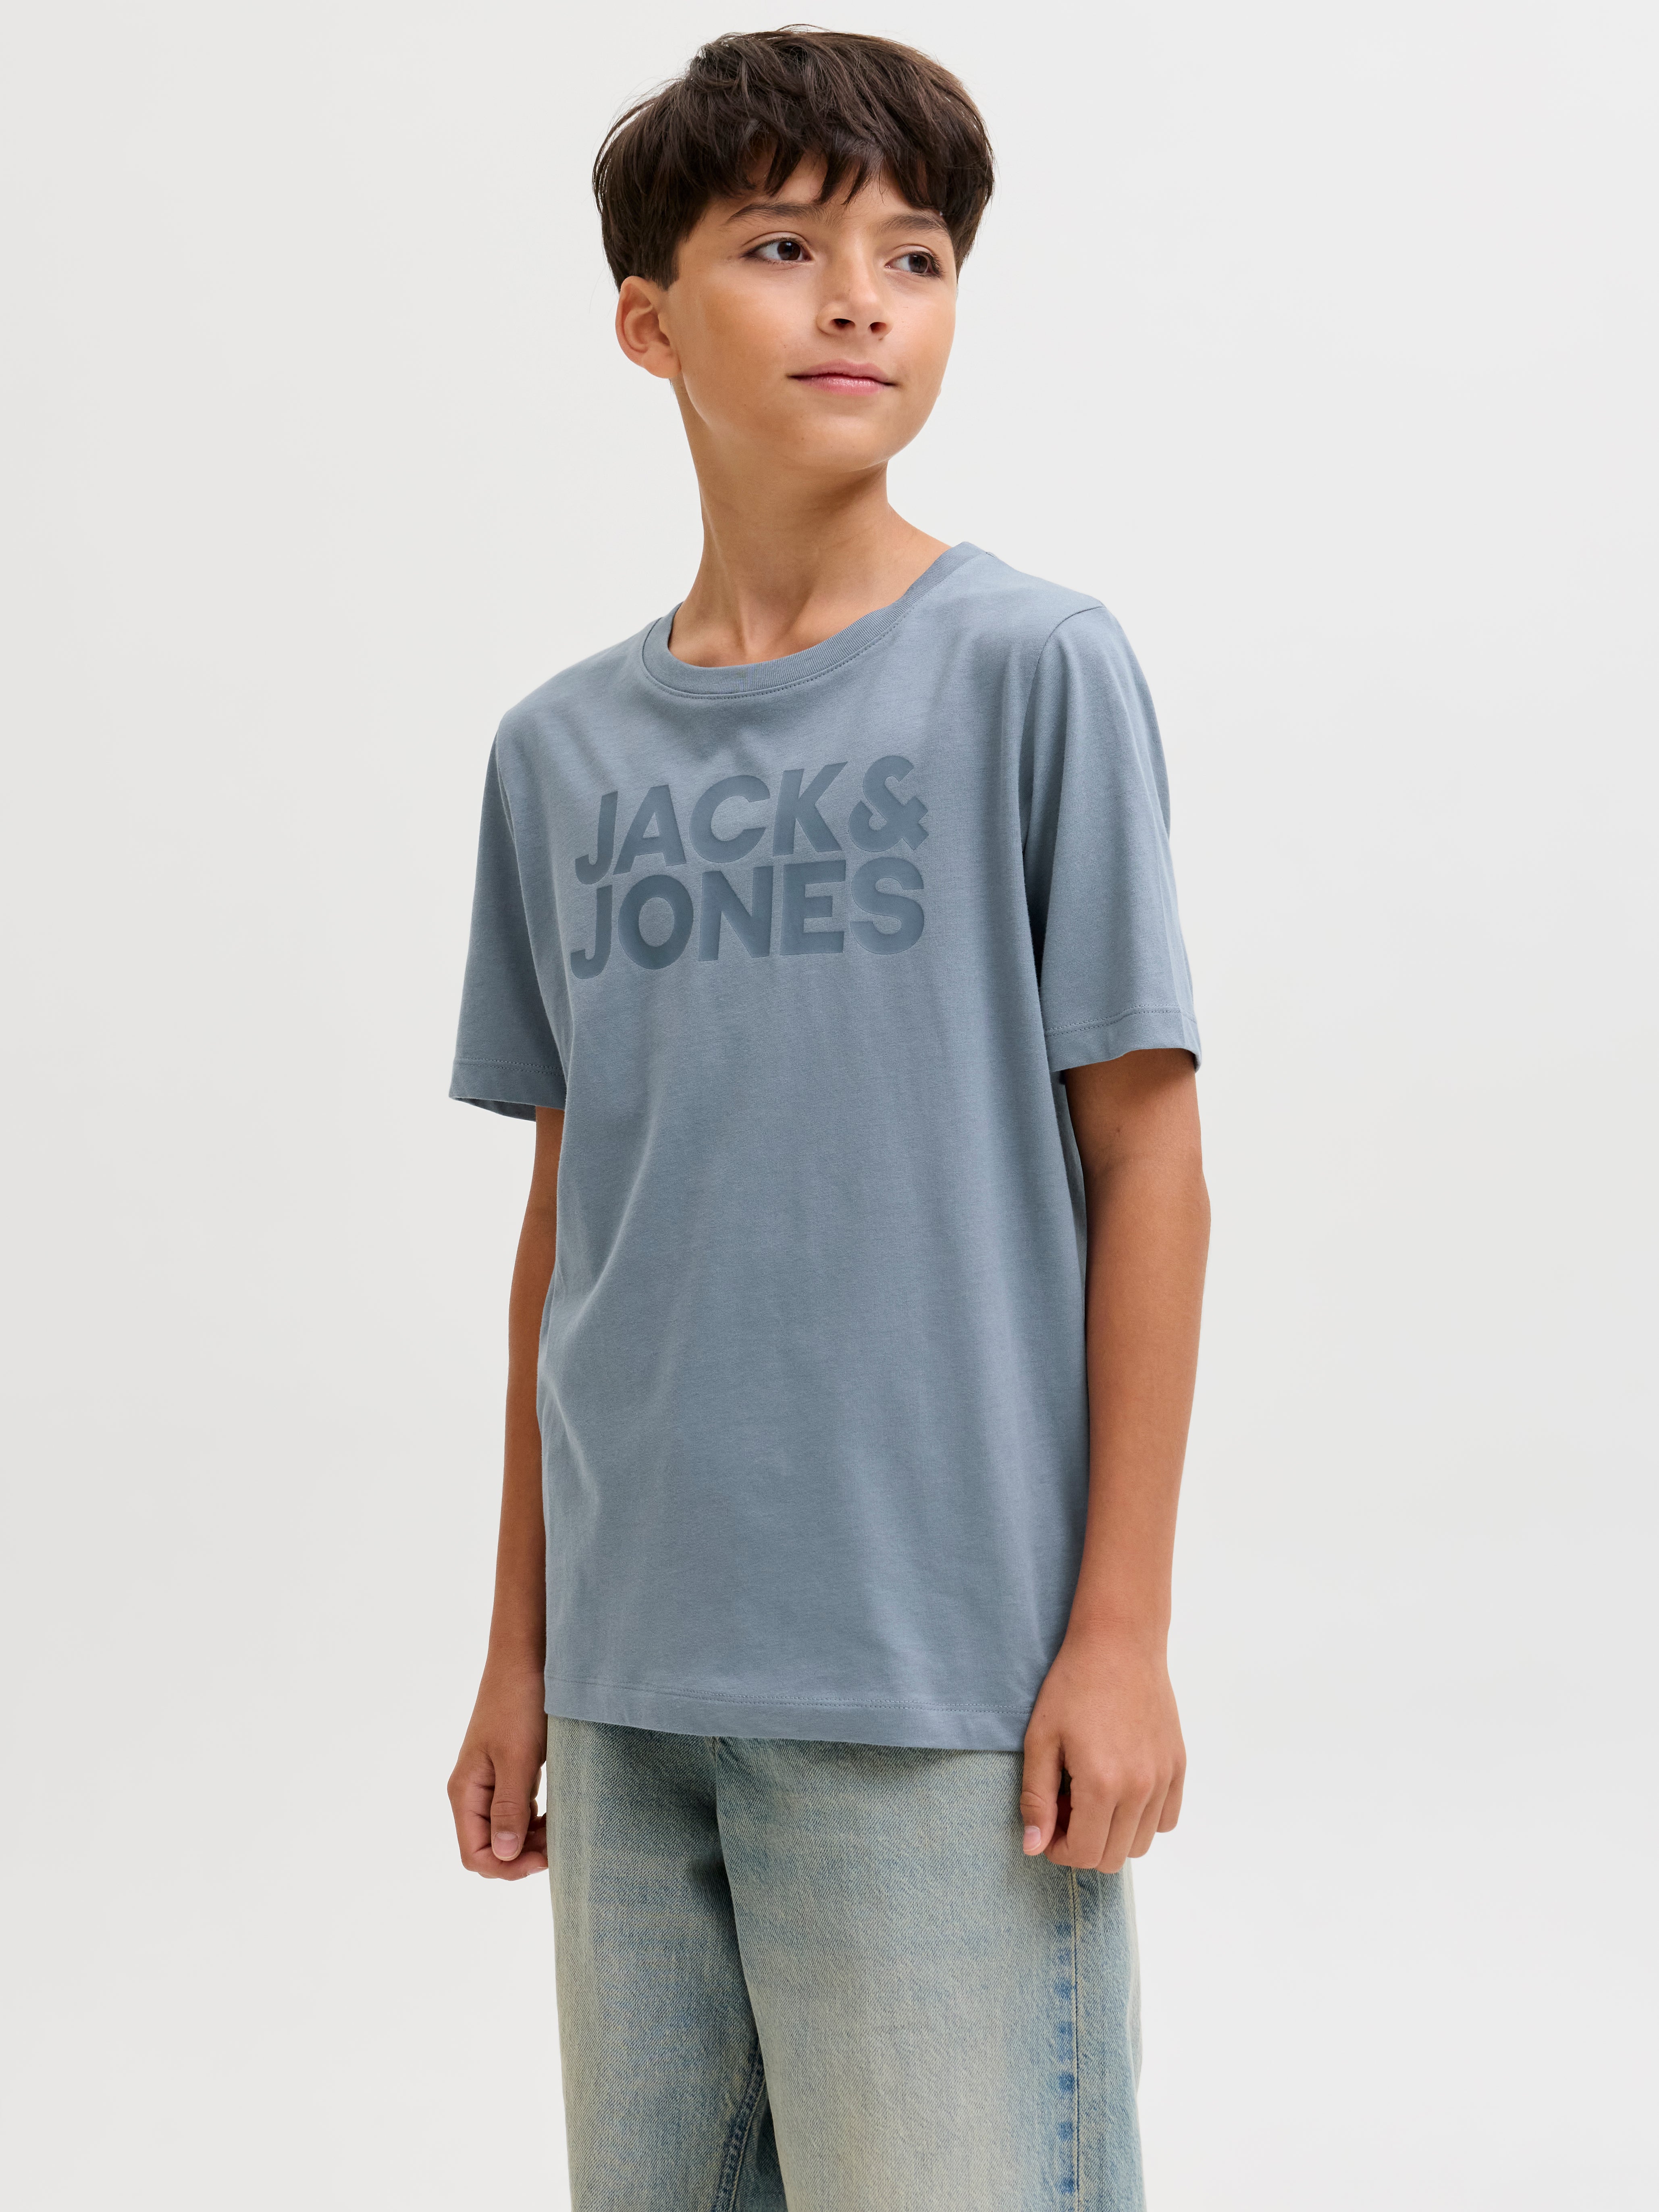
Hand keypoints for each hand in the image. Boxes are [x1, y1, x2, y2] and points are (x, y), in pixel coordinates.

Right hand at [447, 1662, 548, 1879]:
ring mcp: (490, 1782)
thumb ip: (508, 1807)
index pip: (474, 1855)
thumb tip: (502, 1855)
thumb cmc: (519, 1704)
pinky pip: (517, 1811)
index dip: (507, 1867)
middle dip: (521, 1856)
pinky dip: (536, 1820)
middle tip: (559, 1846)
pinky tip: (557, 1813)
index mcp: (464, 1792)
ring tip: (562, 1830)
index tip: (544, 1859)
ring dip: (532, 1839)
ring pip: (505, 1832)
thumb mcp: (517, 1758)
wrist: (526, 1659)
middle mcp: (472, 1792)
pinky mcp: (508, 1771)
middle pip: (489, 1847)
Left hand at [1020, 1630, 1184, 1871]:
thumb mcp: (1041, 1739)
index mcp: (1102, 1783)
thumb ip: (1037, 1798)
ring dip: (1113, 1833)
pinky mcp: (1178, 1766)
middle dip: (1083, 1844)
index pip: (1085, 1854)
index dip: (1059, 1851)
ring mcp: (1165, 1778)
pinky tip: (1121, 1788)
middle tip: (1066, 1808)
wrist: (1119, 1643)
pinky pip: (1166, 1819)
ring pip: (1141, 1843)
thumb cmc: (1073, 1685)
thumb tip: (1035, 1848)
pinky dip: (1143, 1819)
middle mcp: (1140, 1788)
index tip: (1047, 1828)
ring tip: (1092, 1795)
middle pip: (1113, 1857)